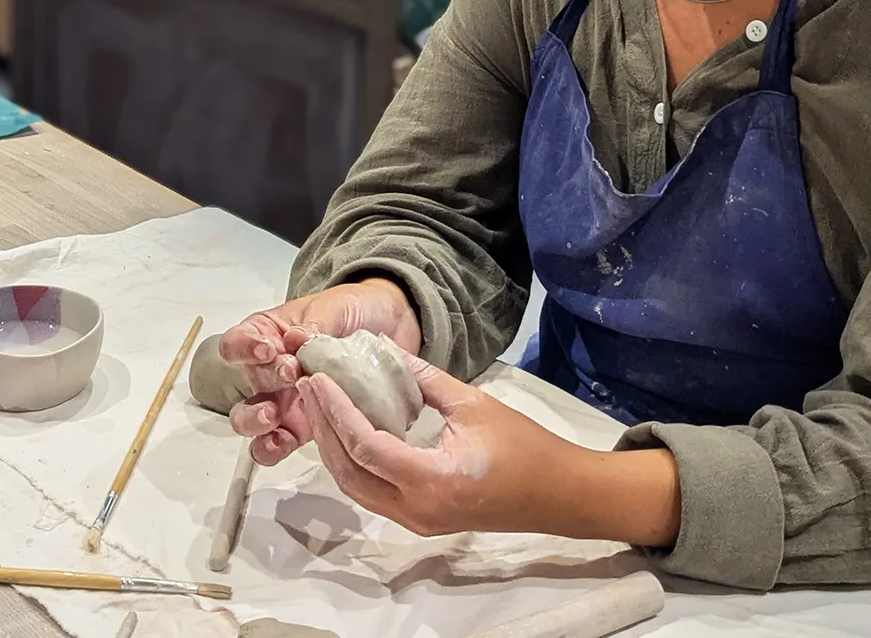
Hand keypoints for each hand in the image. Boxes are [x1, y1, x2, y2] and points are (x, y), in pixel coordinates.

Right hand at [222, 278, 421, 465]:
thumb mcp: (335, 308)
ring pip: (250, 419)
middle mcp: (270, 369)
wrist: (393, 328)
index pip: (238, 343)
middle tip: (290, 374)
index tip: (267, 350)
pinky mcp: (306, 425)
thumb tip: (298, 340)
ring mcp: (285, 400)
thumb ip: (316, 324)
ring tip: (273, 417)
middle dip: (264, 380)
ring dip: (255, 420)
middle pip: (248, 381)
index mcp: (269, 334)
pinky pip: (278, 443)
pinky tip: (282, 444)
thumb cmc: (355, 311)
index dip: (244, 348)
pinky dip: (274, 447)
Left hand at [297, 348, 573, 534]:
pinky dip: (353, 464)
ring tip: (321, 407)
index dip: (337, 411)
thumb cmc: (525, 447)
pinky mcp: (420, 521)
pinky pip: (372, 494)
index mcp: (432, 480)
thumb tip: (383, 349)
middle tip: (309, 389)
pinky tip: (347, 432)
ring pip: (355, 488)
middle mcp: (416, 509)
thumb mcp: (473, 404)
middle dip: (324, 429)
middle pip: (349, 472)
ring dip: (333, 449)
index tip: (318, 379)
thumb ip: (424, 379)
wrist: (560, 495)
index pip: (365, 445)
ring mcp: (416, 521)